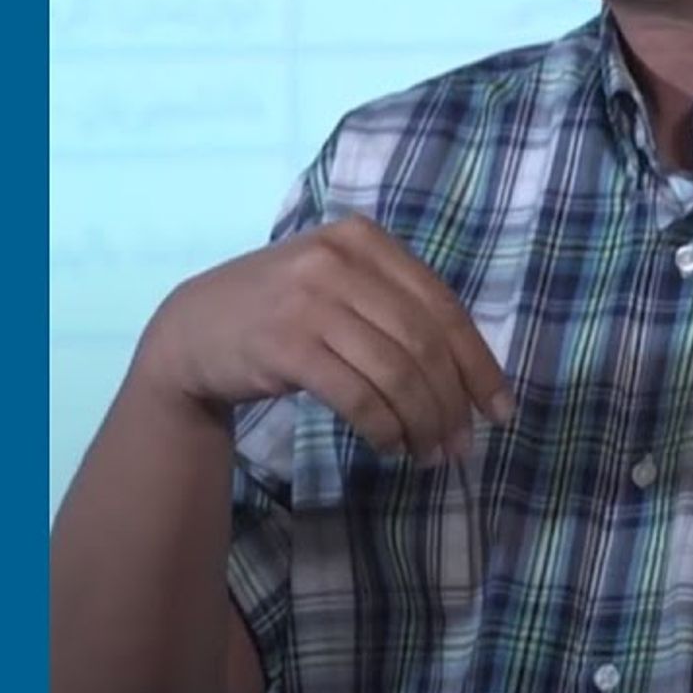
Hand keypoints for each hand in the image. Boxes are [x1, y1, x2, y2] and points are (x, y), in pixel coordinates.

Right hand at [132, 213, 513, 463]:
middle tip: (462, 445)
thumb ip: (398, 308)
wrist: (192, 330)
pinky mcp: (286, 344)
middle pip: (423, 341)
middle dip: (452, 401)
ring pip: (395, 371)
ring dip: (422, 421)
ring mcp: (311, 299)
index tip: (501, 409)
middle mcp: (341, 260)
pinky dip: (383, 426)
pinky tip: (390, 445)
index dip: (478, 362)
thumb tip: (471, 374)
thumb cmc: (284, 311)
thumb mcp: (341, 286)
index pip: (442, 306)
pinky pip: (357, 394)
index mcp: (366, 239)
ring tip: (430, 453)